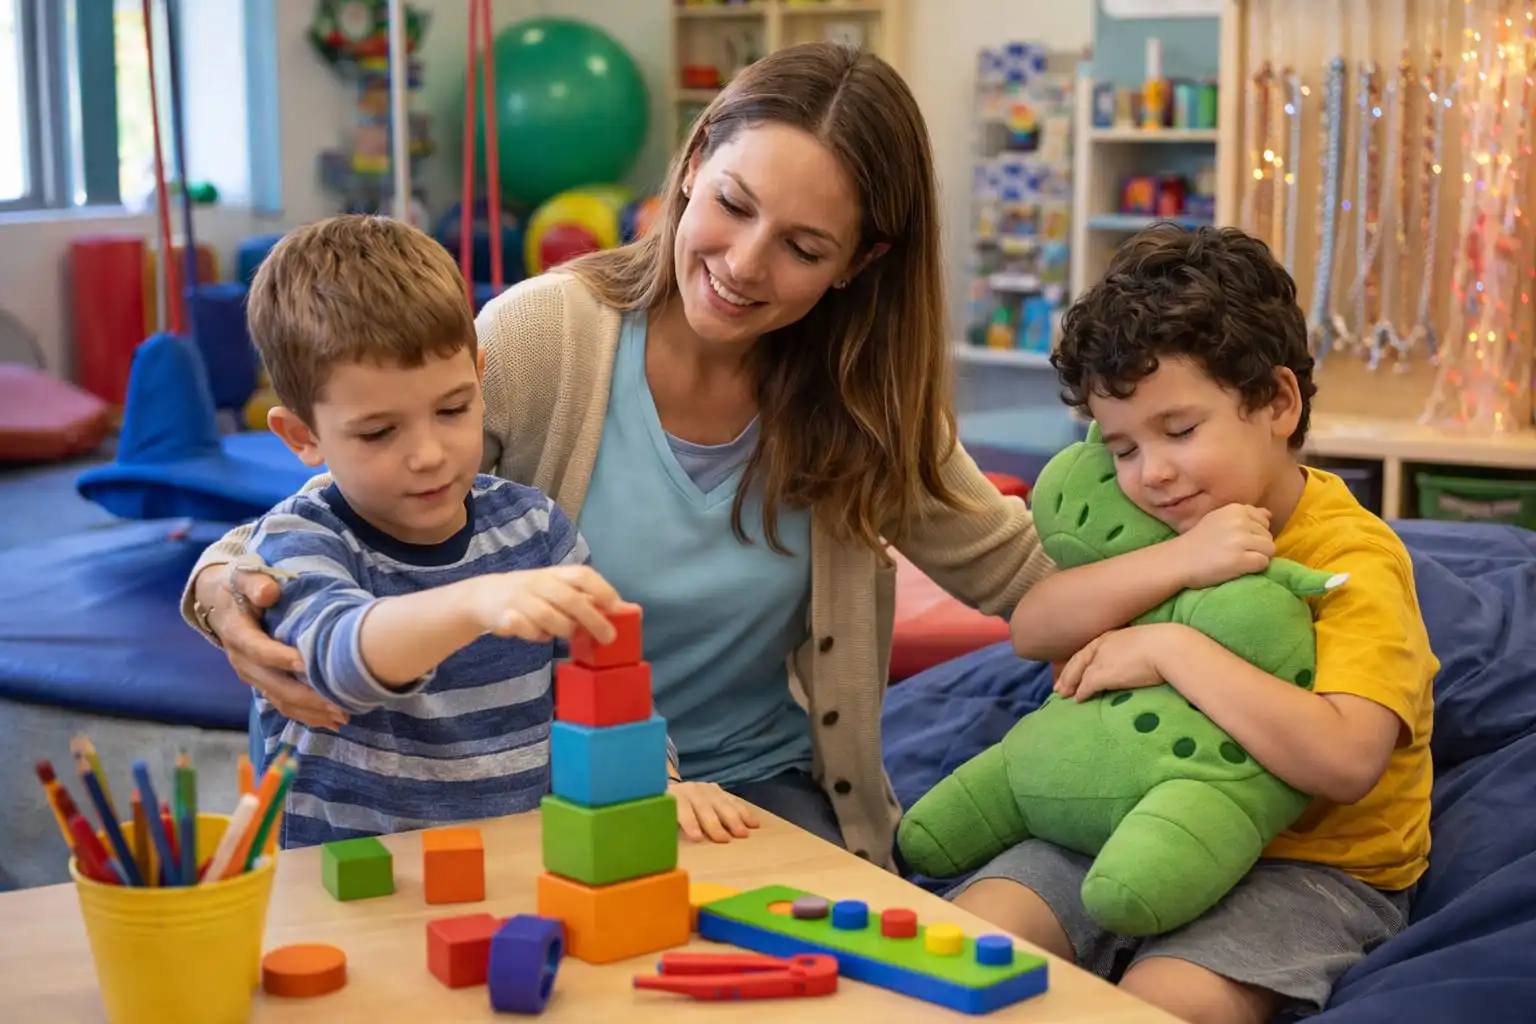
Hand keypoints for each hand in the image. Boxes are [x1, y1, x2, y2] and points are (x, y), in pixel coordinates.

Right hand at [194, 563, 348, 729]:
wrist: (221, 603)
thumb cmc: (239, 587)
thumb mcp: (244, 578)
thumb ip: (255, 584)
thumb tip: (269, 592)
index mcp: (237, 635)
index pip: (259, 650)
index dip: (280, 658)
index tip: (307, 664)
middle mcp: (243, 661)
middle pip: (274, 684)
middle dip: (306, 696)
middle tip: (338, 703)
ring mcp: (253, 676)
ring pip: (281, 700)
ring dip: (310, 711)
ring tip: (342, 717)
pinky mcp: (263, 683)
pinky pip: (283, 704)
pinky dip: (306, 715)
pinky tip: (331, 721)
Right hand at [468, 565, 621, 641]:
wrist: (483, 596)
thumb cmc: (533, 595)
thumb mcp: (560, 591)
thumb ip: (591, 600)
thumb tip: (631, 610)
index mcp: (556, 574)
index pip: (582, 575)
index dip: (602, 589)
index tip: (617, 607)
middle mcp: (539, 582)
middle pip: (569, 598)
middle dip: (591, 618)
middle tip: (608, 638)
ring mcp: (520, 598)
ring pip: (547, 615)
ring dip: (562, 629)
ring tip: (566, 635)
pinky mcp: (503, 615)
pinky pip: (522, 627)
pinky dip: (533, 635)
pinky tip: (538, 635)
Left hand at [670, 780, 760, 842]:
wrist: (672, 791)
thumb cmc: (665, 814)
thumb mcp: (660, 820)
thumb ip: (663, 829)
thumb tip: (662, 847)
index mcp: (673, 797)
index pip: (681, 809)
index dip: (689, 822)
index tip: (697, 838)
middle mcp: (691, 790)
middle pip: (704, 806)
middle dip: (715, 824)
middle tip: (725, 839)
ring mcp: (706, 789)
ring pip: (722, 802)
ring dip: (734, 818)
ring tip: (744, 833)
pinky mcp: (718, 790)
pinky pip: (733, 801)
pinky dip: (744, 812)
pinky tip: (754, 823)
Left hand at [1054, 625, 1174, 701]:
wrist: (1169, 647)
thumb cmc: (1167, 646)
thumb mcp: (1145, 644)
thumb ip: (1135, 651)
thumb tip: (1137, 661)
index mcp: (1113, 635)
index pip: (1090, 649)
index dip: (1079, 662)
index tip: (1070, 671)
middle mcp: (1104, 645)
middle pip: (1079, 660)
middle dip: (1068, 674)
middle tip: (1058, 687)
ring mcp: (1103, 658)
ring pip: (1080, 673)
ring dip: (1071, 685)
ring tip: (1064, 696)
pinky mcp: (1105, 673)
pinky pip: (1088, 685)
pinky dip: (1082, 692)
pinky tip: (1078, 700)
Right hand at [1172, 503, 1274, 588]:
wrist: (1178, 560)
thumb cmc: (1198, 541)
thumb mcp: (1219, 519)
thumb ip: (1244, 515)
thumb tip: (1268, 514)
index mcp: (1235, 509)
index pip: (1264, 520)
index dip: (1254, 533)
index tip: (1238, 541)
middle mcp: (1239, 521)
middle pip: (1268, 536)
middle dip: (1257, 546)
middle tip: (1236, 553)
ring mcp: (1240, 540)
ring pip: (1269, 549)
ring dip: (1258, 557)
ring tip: (1239, 561)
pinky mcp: (1240, 559)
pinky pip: (1263, 563)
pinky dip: (1254, 568)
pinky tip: (1238, 568)